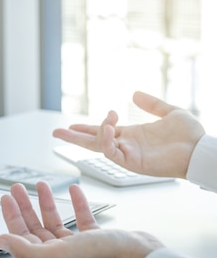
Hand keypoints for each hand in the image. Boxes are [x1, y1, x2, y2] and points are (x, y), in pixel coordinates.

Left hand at [0, 182, 163, 257]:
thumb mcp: (58, 254)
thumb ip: (26, 251)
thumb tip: (1, 242)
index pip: (22, 235)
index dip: (12, 216)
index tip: (5, 198)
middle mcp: (62, 253)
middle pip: (35, 227)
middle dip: (24, 206)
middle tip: (17, 188)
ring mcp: (80, 246)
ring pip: (56, 221)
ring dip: (47, 202)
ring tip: (41, 185)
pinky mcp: (98, 239)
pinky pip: (81, 218)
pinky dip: (76, 203)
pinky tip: (75, 191)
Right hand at [52, 91, 204, 177]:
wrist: (201, 150)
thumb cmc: (190, 135)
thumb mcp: (170, 111)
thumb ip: (152, 104)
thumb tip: (134, 94)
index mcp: (132, 135)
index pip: (102, 132)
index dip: (87, 127)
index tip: (71, 124)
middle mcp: (126, 145)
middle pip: (92, 142)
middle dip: (74, 137)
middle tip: (56, 132)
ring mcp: (128, 155)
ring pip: (100, 146)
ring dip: (97, 131)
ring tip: (108, 119)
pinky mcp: (132, 163)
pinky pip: (111, 153)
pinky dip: (106, 141)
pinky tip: (109, 128)